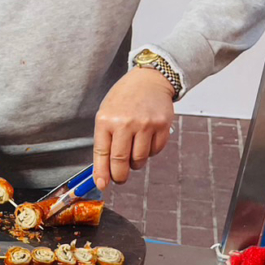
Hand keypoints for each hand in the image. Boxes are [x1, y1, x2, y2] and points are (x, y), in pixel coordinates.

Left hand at [93, 67, 174, 189]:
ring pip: (139, 159)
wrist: (149, 79)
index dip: (102, 173)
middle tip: (119, 178)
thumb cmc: (124, 99)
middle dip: (118, 175)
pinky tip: (145, 142)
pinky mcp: (162, 125)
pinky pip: (155, 151)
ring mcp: (145, 124)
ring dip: (134, 164)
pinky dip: (149, 153)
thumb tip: (103, 171)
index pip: (102, 154)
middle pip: (120, 161)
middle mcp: (125, 123)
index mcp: (106, 120)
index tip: (102, 184)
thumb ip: (104, 141)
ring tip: (132, 155)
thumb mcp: (106, 115)